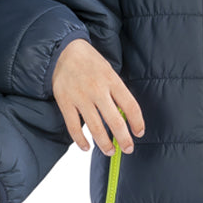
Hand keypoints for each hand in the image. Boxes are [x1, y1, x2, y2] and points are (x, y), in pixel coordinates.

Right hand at [52, 39, 143, 155]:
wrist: (63, 51)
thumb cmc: (90, 62)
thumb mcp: (108, 71)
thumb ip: (116, 92)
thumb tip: (125, 117)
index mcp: (112, 80)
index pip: (131, 106)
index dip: (138, 123)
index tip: (139, 133)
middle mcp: (97, 90)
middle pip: (115, 122)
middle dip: (124, 140)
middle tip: (128, 149)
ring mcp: (80, 97)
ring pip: (96, 128)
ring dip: (105, 144)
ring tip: (110, 151)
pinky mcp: (65, 102)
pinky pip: (74, 127)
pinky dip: (80, 140)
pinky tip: (87, 146)